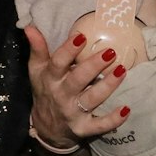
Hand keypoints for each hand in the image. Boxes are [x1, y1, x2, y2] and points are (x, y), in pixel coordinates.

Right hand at [23, 25, 131, 148]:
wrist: (46, 128)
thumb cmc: (45, 91)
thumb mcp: (36, 70)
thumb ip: (37, 49)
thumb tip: (30, 27)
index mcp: (50, 79)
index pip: (58, 63)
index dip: (68, 50)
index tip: (81, 36)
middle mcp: (61, 96)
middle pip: (78, 80)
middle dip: (93, 66)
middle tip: (110, 52)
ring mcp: (73, 113)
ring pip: (92, 99)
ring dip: (108, 86)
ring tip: (122, 70)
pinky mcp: (84, 128)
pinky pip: (100, 125)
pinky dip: (113, 119)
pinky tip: (126, 109)